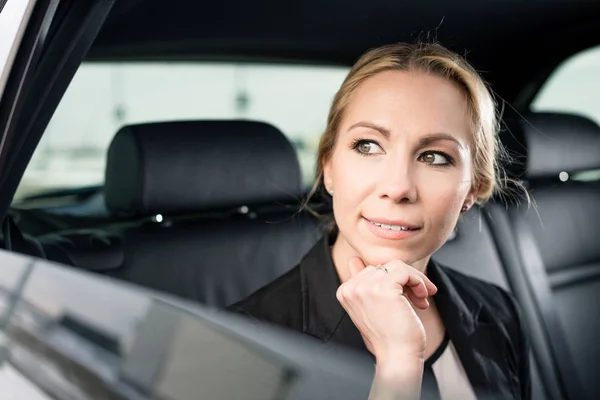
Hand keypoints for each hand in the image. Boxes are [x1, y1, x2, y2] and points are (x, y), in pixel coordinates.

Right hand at [336, 257, 437, 397]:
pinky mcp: (383, 288)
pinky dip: (418, 280)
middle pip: (384, 265)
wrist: (397, 358)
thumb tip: (354, 259)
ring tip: (422, 298)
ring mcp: (364, 287)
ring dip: (415, 280)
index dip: (393, 280)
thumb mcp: (371, 307)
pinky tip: (422, 298)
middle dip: (406, 280)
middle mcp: (351, 287)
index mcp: (345, 291)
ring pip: (397, 265)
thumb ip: (362, 283)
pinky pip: (405, 270)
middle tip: (419, 298)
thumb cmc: (388, 336)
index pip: (372, 269)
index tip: (407, 295)